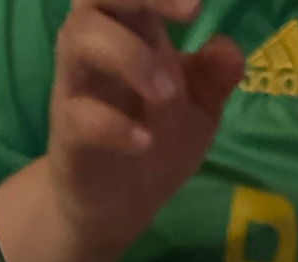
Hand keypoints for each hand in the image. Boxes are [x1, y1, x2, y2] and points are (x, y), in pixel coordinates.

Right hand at [47, 0, 243, 254]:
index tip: (199, 3)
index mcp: (131, 28)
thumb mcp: (197, 110)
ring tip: (168, 94)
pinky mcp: (68, 133)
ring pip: (81, 38)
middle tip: (192, 11)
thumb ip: (213, 78)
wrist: (116, 205)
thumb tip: (229, 49)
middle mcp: (96, 44)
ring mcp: (77, 86)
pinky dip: (114, 126)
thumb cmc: (154, 139)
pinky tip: (145, 141)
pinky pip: (80, 115)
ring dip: (131, 57)